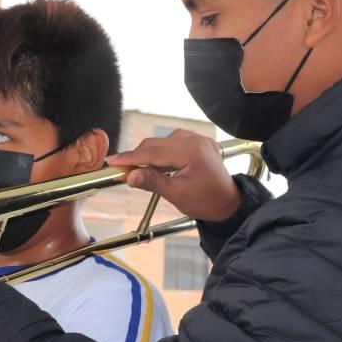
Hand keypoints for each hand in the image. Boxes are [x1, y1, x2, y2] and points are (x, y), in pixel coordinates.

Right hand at [106, 129, 240, 221]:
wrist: (229, 202)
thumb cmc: (207, 202)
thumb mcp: (177, 195)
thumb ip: (152, 182)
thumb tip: (130, 176)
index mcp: (190, 152)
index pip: (151, 152)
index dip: (129, 157)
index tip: (112, 161)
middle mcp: (194, 140)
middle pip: (154, 144)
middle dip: (137, 157)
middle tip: (122, 170)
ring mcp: (197, 139)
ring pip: (162, 142)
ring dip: (149, 155)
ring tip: (142, 172)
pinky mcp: (198, 142)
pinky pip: (173, 142)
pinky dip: (162, 152)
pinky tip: (158, 165)